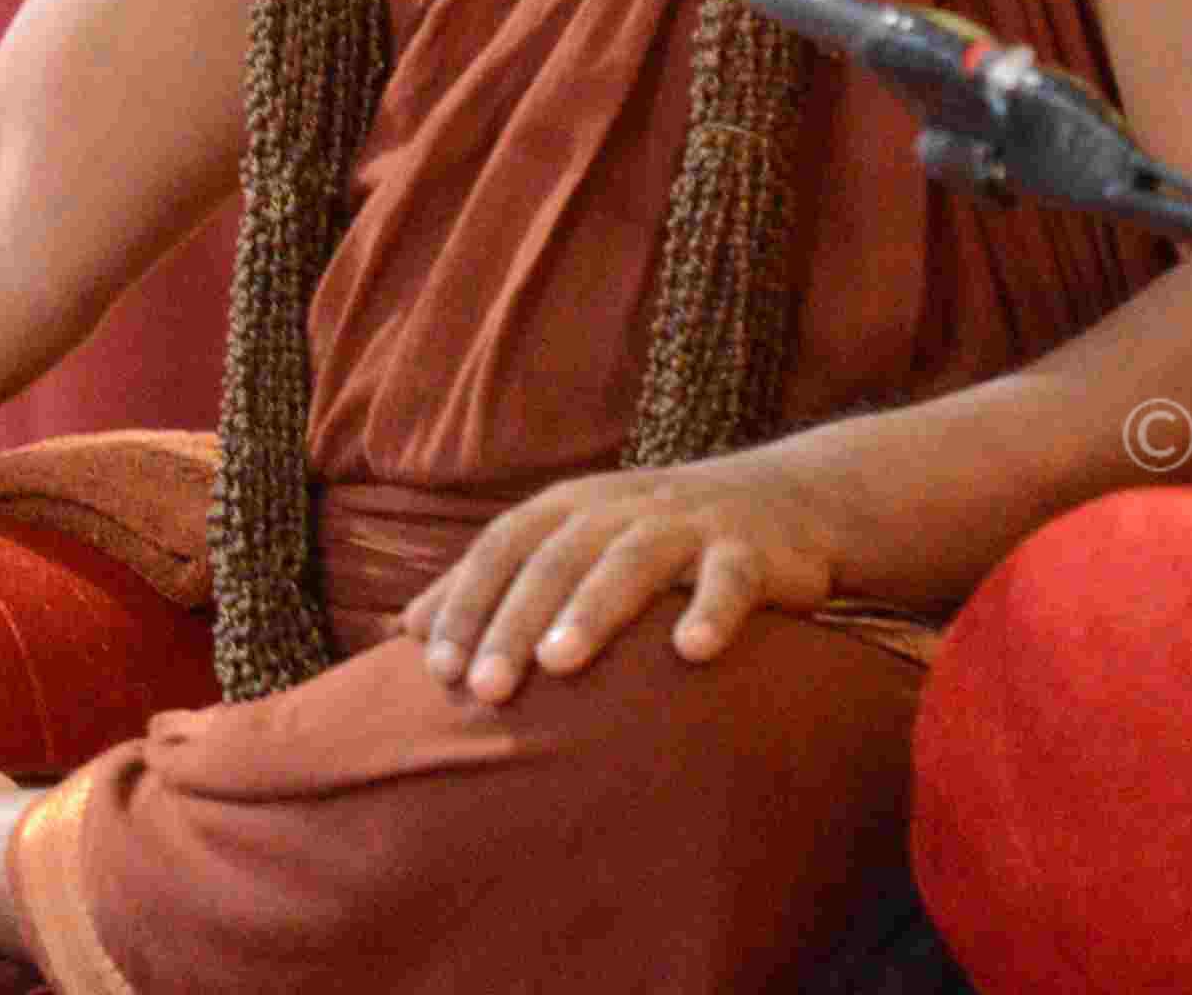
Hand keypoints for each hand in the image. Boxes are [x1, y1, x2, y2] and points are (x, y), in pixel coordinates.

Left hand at [399, 446, 855, 703]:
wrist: (784, 501)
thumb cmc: (655, 538)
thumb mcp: (573, 545)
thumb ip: (496, 583)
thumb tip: (407, 629)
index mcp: (570, 507)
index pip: (502, 547)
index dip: (467, 601)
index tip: (436, 667)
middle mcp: (621, 508)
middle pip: (557, 558)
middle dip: (515, 621)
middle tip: (485, 690)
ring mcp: (688, 524)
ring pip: (633, 560)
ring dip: (594, 609)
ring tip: (559, 663)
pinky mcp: (751, 549)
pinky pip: (730, 578)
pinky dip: (712, 610)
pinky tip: (692, 652)